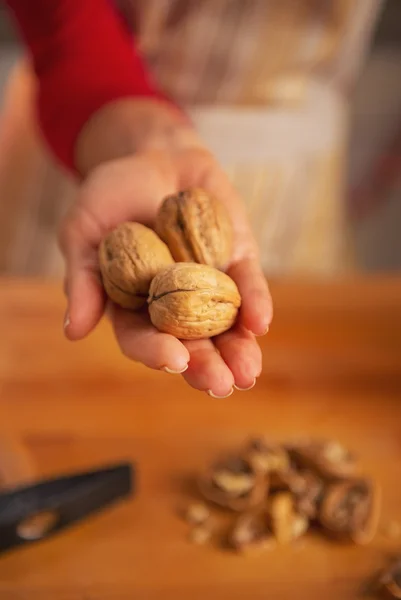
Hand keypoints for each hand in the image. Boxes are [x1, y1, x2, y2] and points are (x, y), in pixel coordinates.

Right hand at [60, 106, 271, 396]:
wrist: (153, 155)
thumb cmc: (111, 194)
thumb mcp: (84, 230)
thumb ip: (83, 278)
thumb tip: (73, 332)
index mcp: (133, 305)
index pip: (142, 337)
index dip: (156, 351)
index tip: (172, 360)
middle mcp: (173, 303)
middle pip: (190, 342)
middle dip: (205, 365)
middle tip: (219, 385)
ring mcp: (208, 284)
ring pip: (224, 326)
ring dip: (237, 350)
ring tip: (247, 373)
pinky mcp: (236, 260)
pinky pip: (248, 286)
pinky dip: (255, 304)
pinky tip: (260, 323)